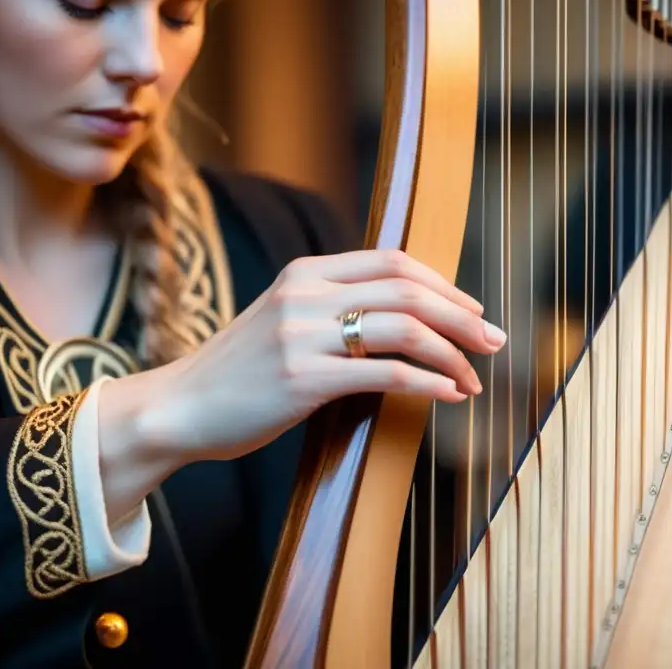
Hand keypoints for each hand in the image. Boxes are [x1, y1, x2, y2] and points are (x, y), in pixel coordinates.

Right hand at [97, 249, 504, 519]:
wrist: (177, 408)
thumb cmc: (240, 373)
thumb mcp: (284, 320)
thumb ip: (334, 308)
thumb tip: (404, 320)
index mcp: (306, 272)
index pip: (393, 262)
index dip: (443, 284)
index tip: (473, 311)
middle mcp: (306, 293)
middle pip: (409, 290)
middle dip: (462, 317)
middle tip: (494, 342)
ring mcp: (302, 334)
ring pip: (404, 329)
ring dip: (452, 354)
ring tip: (475, 378)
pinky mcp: (303, 378)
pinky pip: (385, 372)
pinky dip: (428, 381)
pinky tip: (449, 392)